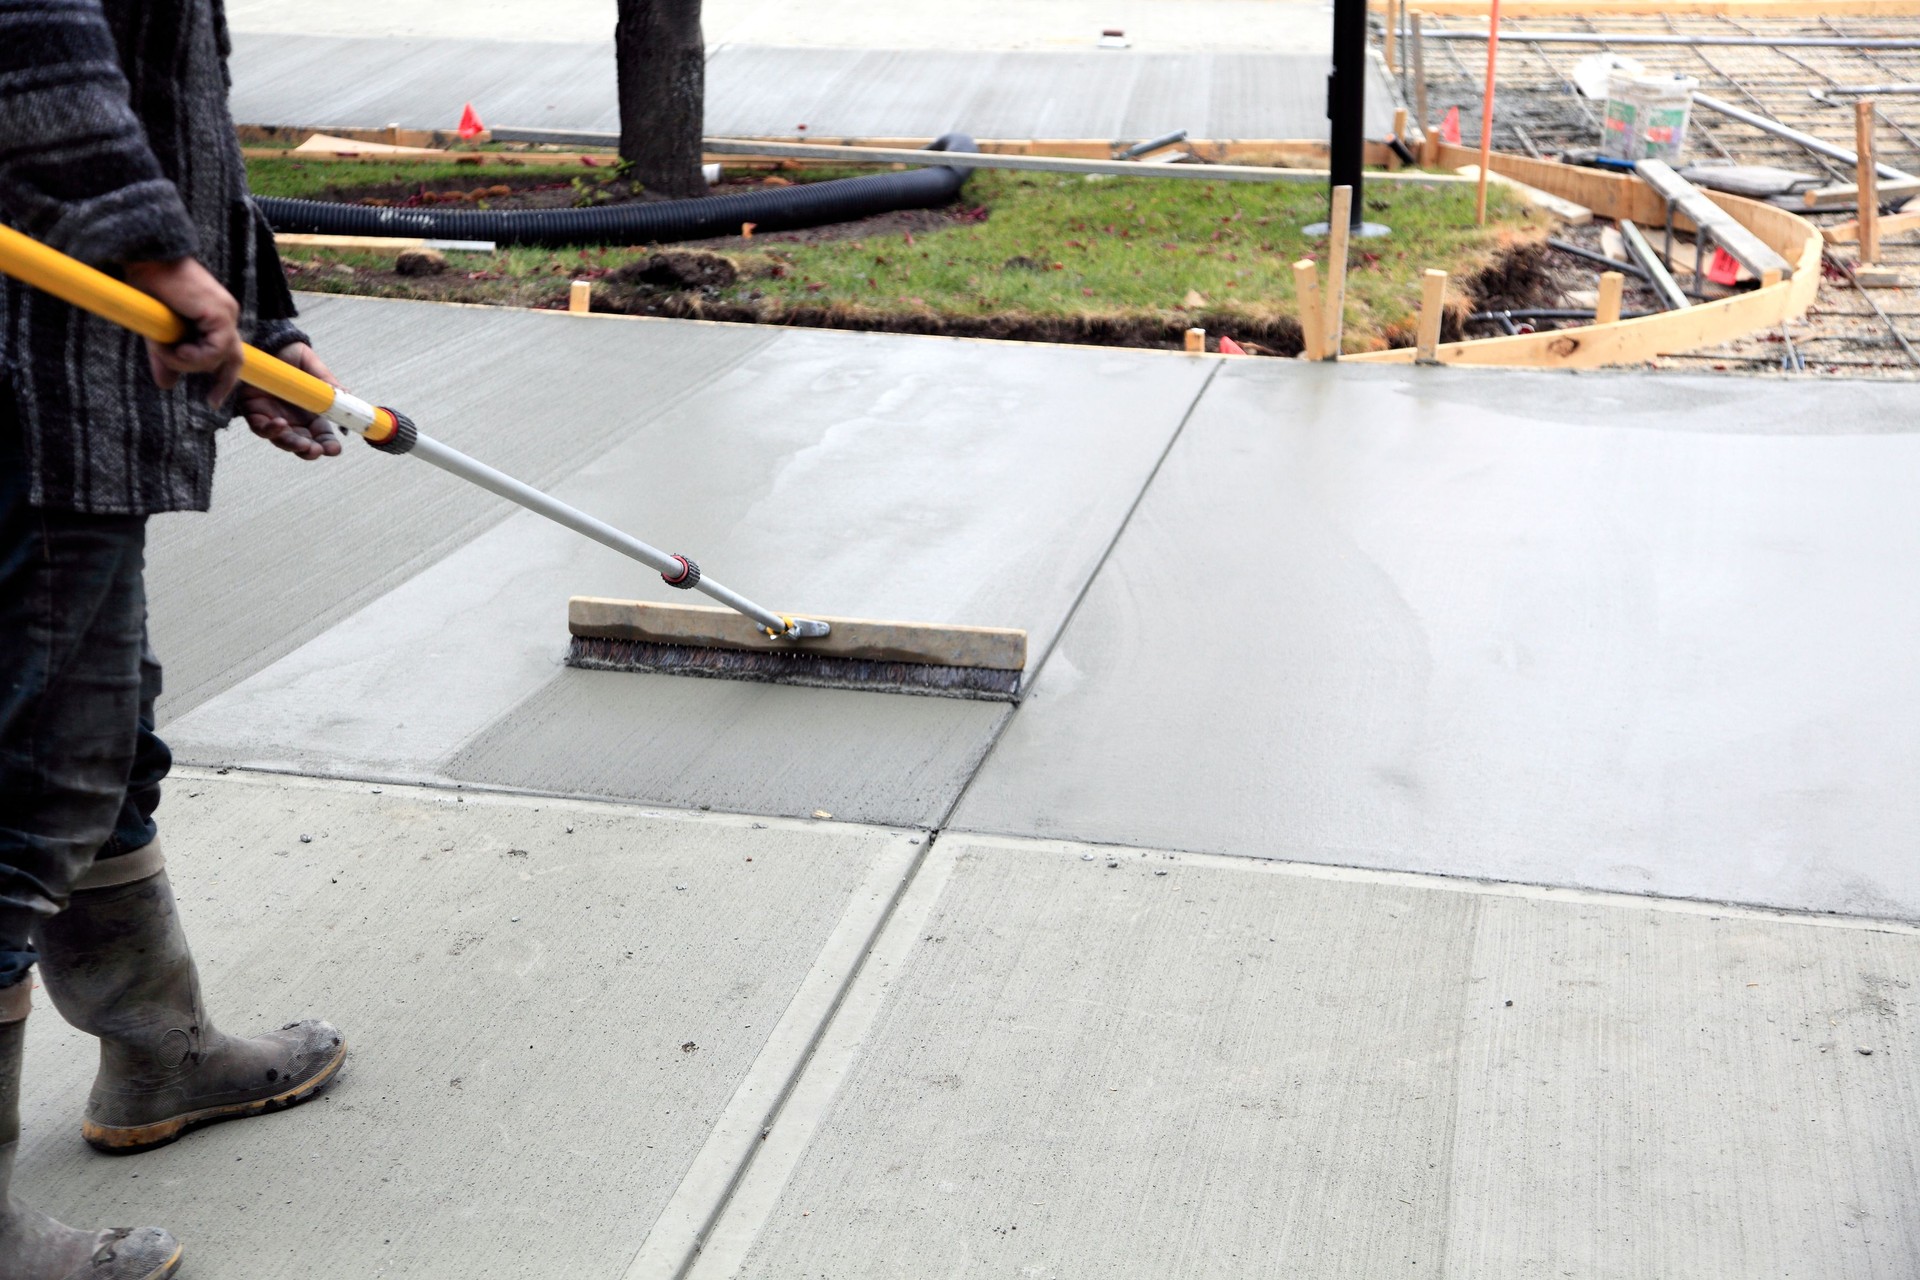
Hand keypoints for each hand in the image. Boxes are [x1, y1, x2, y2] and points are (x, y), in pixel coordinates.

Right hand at [124, 258, 244, 404]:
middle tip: (212, 402)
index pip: (228, 352)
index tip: (213, 399)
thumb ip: (166, 358)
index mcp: (215, 317)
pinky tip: (173, 347)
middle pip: (235, 358)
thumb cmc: (147, 289)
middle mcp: (225, 315)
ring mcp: (225, 314)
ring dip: (187, 362)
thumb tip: (166, 385)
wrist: (143, 260)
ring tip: (164, 349)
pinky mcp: (219, 314)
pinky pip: (213, 350)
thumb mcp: (158, 334)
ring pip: (218, 358)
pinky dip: (191, 356)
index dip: (224, 376)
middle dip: (224, 382)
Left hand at [239, 343, 343, 459]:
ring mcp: (272, 417)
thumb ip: (327, 382)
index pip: (321, 436)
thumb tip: (345, 395)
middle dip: (310, 451)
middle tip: (317, 450)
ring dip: (292, 445)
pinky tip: (280, 424)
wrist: (265, 341)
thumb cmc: (290, 354)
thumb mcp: (313, 366)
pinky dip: (270, 430)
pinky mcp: (253, 411)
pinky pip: (260, 427)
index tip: (334, 449)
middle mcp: (292, 419)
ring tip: (303, 444)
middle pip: (302, 444)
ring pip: (282, 440)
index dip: (328, 445)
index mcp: (310, 413)